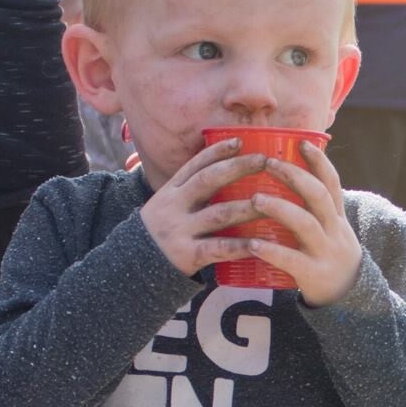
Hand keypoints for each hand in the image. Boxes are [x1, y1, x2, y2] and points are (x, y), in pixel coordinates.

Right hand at [139, 138, 276, 276]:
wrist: (133, 265)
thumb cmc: (162, 232)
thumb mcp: (168, 204)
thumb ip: (191, 191)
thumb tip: (226, 173)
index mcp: (171, 190)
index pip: (195, 164)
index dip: (217, 151)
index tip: (240, 141)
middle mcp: (175, 205)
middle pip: (208, 181)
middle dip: (237, 168)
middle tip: (263, 161)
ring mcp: (181, 229)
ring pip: (219, 214)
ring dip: (247, 207)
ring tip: (272, 200)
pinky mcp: (188, 254)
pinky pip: (218, 249)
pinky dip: (240, 246)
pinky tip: (259, 244)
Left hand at [221, 143, 362, 306]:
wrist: (347, 300)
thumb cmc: (328, 258)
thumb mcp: (331, 231)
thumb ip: (314, 209)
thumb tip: (286, 179)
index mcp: (337, 218)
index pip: (332, 183)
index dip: (319, 161)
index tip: (302, 142)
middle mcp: (335, 231)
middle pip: (318, 196)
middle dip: (294, 176)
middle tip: (268, 163)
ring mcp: (325, 252)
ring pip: (305, 224)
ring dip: (279, 207)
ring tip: (256, 198)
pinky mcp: (314, 274)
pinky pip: (292, 260)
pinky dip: (271, 251)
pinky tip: (253, 244)